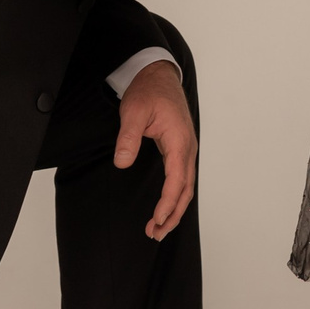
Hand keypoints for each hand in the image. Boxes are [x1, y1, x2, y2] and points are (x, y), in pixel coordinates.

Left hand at [113, 60, 197, 240]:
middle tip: (155, 233)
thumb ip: (128, 137)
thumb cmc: (148, 91)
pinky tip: (166, 207)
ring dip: (174, 209)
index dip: (167, 203)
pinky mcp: (179, 150)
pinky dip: (175, 197)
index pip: (176, 180)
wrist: (157, 75)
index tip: (156, 219)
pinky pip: (181, 179)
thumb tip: (122, 162)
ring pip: (185, 187)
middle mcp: (187, 148)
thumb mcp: (133, 111)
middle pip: (185, 191)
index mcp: (179, 141)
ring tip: (158, 228)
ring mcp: (185, 150)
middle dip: (172, 215)